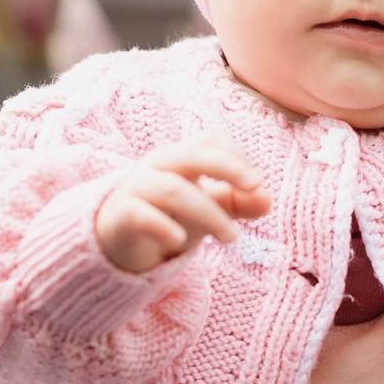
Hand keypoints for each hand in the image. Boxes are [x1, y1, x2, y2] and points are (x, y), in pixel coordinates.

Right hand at [94, 138, 272, 273]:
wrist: (116, 239)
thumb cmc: (168, 216)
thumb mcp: (208, 209)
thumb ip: (237, 203)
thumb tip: (267, 200)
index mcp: (180, 158)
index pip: (209, 141)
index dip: (236, 156)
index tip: (255, 183)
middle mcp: (158, 166)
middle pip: (193, 154)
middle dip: (227, 167)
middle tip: (255, 187)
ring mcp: (136, 188)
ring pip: (173, 190)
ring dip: (208, 212)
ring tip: (231, 237)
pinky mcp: (120, 216)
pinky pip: (139, 214)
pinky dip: (161, 226)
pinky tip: (180, 241)